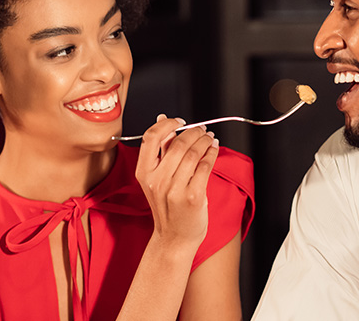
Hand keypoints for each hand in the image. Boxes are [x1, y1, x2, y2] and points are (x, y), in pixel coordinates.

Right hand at [136, 114, 219, 251]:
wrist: (174, 239)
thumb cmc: (167, 208)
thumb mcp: (157, 179)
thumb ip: (161, 150)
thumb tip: (162, 119)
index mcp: (144, 173)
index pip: (151, 138)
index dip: (167, 124)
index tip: (180, 121)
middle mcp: (157, 181)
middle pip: (177, 144)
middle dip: (194, 132)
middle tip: (202, 129)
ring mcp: (175, 190)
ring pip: (193, 154)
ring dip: (205, 141)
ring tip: (209, 138)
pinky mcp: (193, 197)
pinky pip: (205, 167)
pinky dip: (212, 154)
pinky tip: (214, 149)